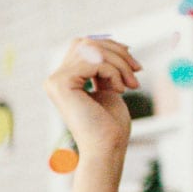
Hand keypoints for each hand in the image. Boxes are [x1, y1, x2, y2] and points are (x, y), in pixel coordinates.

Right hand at [44, 36, 137, 168]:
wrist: (107, 148)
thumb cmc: (110, 126)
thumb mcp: (108, 87)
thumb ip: (103, 67)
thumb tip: (111, 43)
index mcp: (64, 80)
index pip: (84, 46)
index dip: (110, 47)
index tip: (133, 62)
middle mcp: (55, 79)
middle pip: (87, 43)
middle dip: (117, 52)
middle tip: (137, 70)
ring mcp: (55, 81)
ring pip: (92, 50)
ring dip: (119, 63)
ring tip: (131, 83)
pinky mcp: (61, 83)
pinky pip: (94, 62)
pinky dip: (113, 72)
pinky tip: (120, 90)